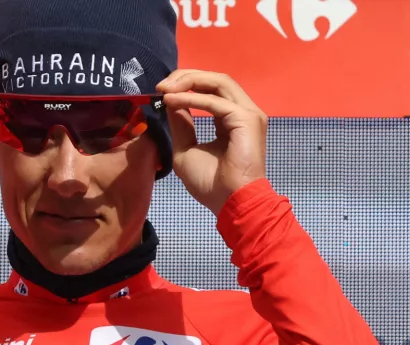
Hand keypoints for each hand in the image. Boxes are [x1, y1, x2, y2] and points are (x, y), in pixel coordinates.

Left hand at [157, 70, 267, 214]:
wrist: (230, 203)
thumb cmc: (211, 184)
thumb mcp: (185, 150)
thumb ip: (181, 125)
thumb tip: (170, 101)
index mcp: (231, 119)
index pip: (210, 90)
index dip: (185, 85)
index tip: (161, 91)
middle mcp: (242, 112)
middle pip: (215, 80)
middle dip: (186, 77)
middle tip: (161, 85)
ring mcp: (248, 114)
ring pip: (219, 82)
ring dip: (189, 81)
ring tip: (166, 89)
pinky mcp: (246, 119)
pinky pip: (215, 102)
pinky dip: (191, 99)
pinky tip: (173, 101)